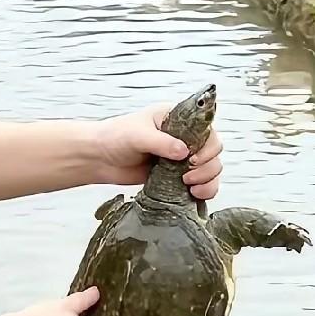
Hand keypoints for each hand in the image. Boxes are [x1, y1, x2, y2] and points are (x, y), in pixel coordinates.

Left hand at [89, 106, 223, 200]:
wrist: (100, 158)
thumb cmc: (116, 137)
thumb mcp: (137, 135)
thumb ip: (161, 142)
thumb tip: (184, 152)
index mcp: (179, 120)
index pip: (208, 130)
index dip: (207, 146)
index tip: (192, 158)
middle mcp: (185, 138)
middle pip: (214, 151)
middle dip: (208, 166)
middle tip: (187, 176)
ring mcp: (182, 159)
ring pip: (211, 169)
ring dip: (208, 180)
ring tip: (190, 188)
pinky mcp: (177, 177)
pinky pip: (201, 184)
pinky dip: (204, 191)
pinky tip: (194, 195)